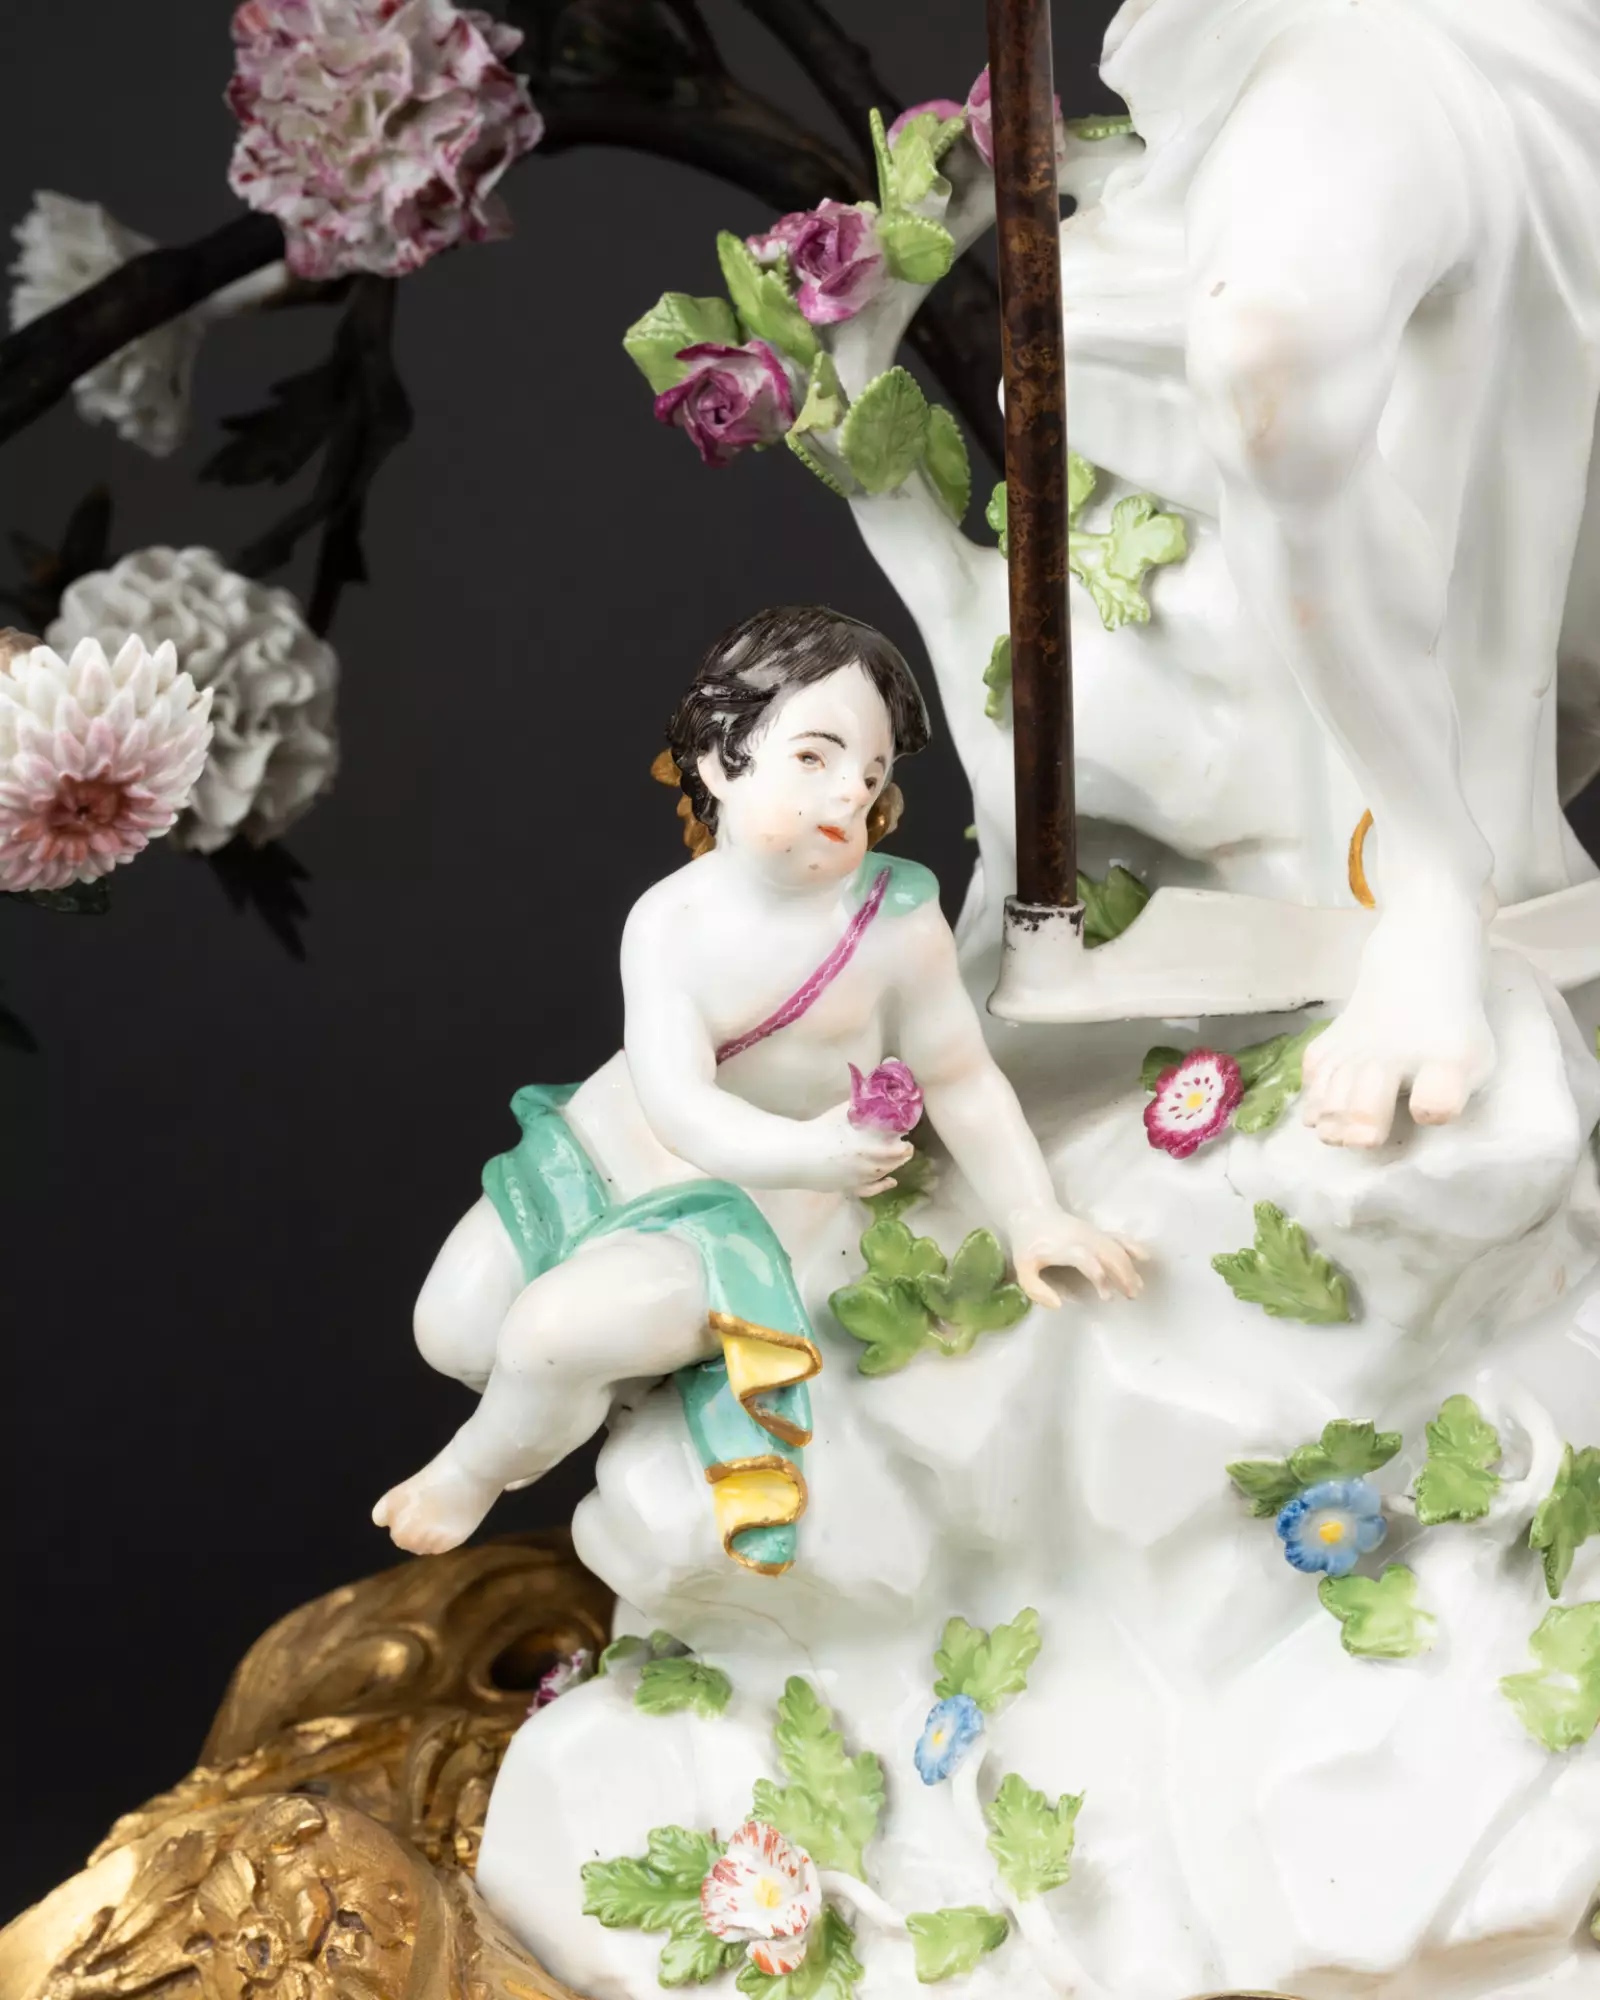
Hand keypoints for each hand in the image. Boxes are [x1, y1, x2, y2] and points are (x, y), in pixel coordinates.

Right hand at [794, 1101, 914, 1195]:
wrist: (797, 1154)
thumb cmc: (819, 1131)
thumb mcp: (841, 1113)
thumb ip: (858, 1104)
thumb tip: (871, 1091)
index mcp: (865, 1149)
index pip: (893, 1152)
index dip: (903, 1148)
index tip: (906, 1140)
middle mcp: (864, 1167)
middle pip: (890, 1164)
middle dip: (901, 1157)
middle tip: (907, 1149)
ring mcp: (856, 1179)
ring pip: (881, 1175)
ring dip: (892, 1167)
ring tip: (897, 1160)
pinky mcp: (846, 1187)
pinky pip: (869, 1190)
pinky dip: (882, 1187)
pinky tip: (891, 1182)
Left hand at [1008, 1204, 1146, 1308]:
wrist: (1033, 1213)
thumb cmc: (1028, 1243)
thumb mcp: (1023, 1268)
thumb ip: (1036, 1289)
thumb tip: (1059, 1304)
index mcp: (1066, 1247)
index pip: (1088, 1260)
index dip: (1100, 1278)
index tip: (1107, 1297)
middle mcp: (1084, 1239)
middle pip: (1110, 1254)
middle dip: (1123, 1275)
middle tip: (1131, 1296)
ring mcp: (1093, 1234)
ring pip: (1117, 1248)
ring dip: (1130, 1267)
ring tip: (1138, 1287)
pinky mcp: (1097, 1232)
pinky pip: (1118, 1237)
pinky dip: (1132, 1246)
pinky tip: (1145, 1257)